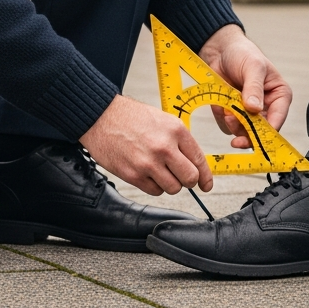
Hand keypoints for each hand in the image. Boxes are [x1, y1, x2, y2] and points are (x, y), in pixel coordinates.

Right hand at [80, 94, 212, 195]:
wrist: (101, 116)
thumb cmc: (130, 116)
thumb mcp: (162, 119)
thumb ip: (179, 140)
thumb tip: (194, 163)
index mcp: (175, 130)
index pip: (199, 160)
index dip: (206, 177)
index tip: (206, 184)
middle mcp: (164, 147)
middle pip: (190, 179)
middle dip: (188, 180)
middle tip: (180, 176)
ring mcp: (149, 163)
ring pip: (173, 188)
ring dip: (169, 183)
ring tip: (159, 170)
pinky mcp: (134, 175)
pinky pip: (154, 191)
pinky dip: (153, 185)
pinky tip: (146, 172)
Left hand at [199, 24, 292, 148]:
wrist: (220, 50)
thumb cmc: (243, 53)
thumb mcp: (253, 67)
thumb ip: (254, 87)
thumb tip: (254, 108)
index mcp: (279, 96)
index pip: (278, 119)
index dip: (267, 131)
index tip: (255, 136)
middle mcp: (266, 107)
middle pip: (260, 132)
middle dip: (245, 130)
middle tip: (233, 125)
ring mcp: (249, 113)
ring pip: (243, 131)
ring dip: (232, 122)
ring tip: (225, 107)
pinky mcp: (233, 113)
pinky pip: (227, 125)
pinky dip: (221, 116)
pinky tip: (219, 103)